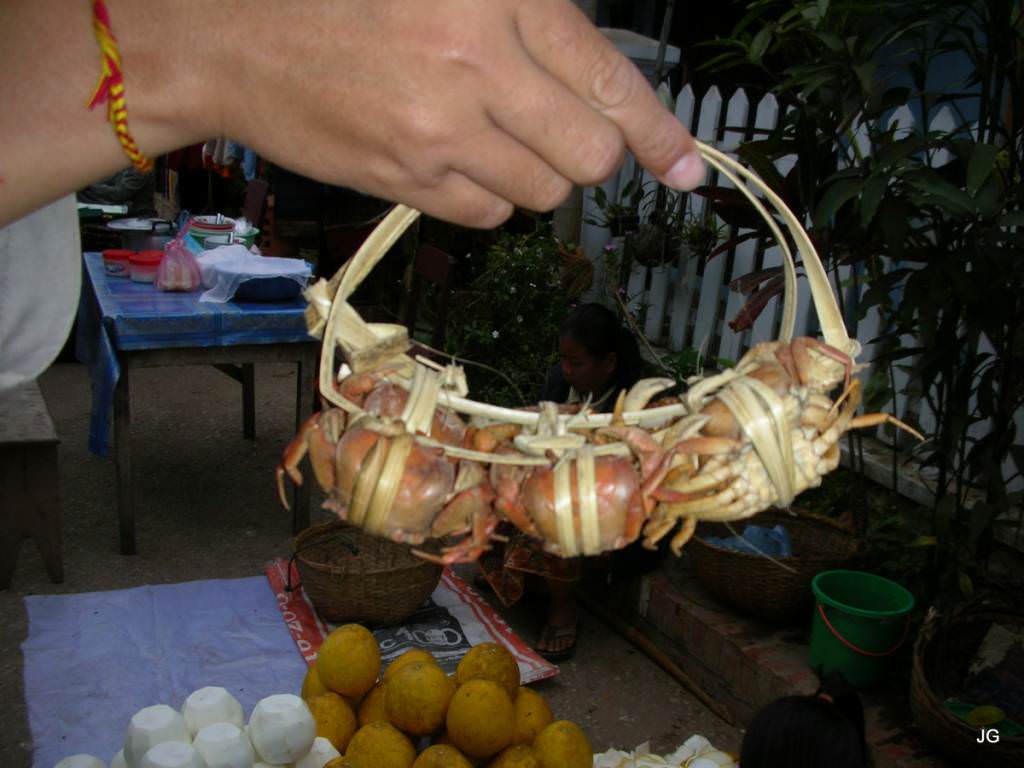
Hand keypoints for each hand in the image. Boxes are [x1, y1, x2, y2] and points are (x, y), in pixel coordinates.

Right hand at [213, 0, 703, 226]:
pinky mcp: (408, 180)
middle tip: (565, 134)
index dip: (662, 134)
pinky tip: (457, 159)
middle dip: (593, 154)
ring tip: (493, 135)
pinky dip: (490, 196)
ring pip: (544, 191)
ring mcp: (441, 131)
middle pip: (591, 153)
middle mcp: (478, 65)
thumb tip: (594, 81)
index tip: (690, 168)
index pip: (610, 80)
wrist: (237, 41)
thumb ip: (527, 21)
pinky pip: (491, 214)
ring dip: (538, 173)